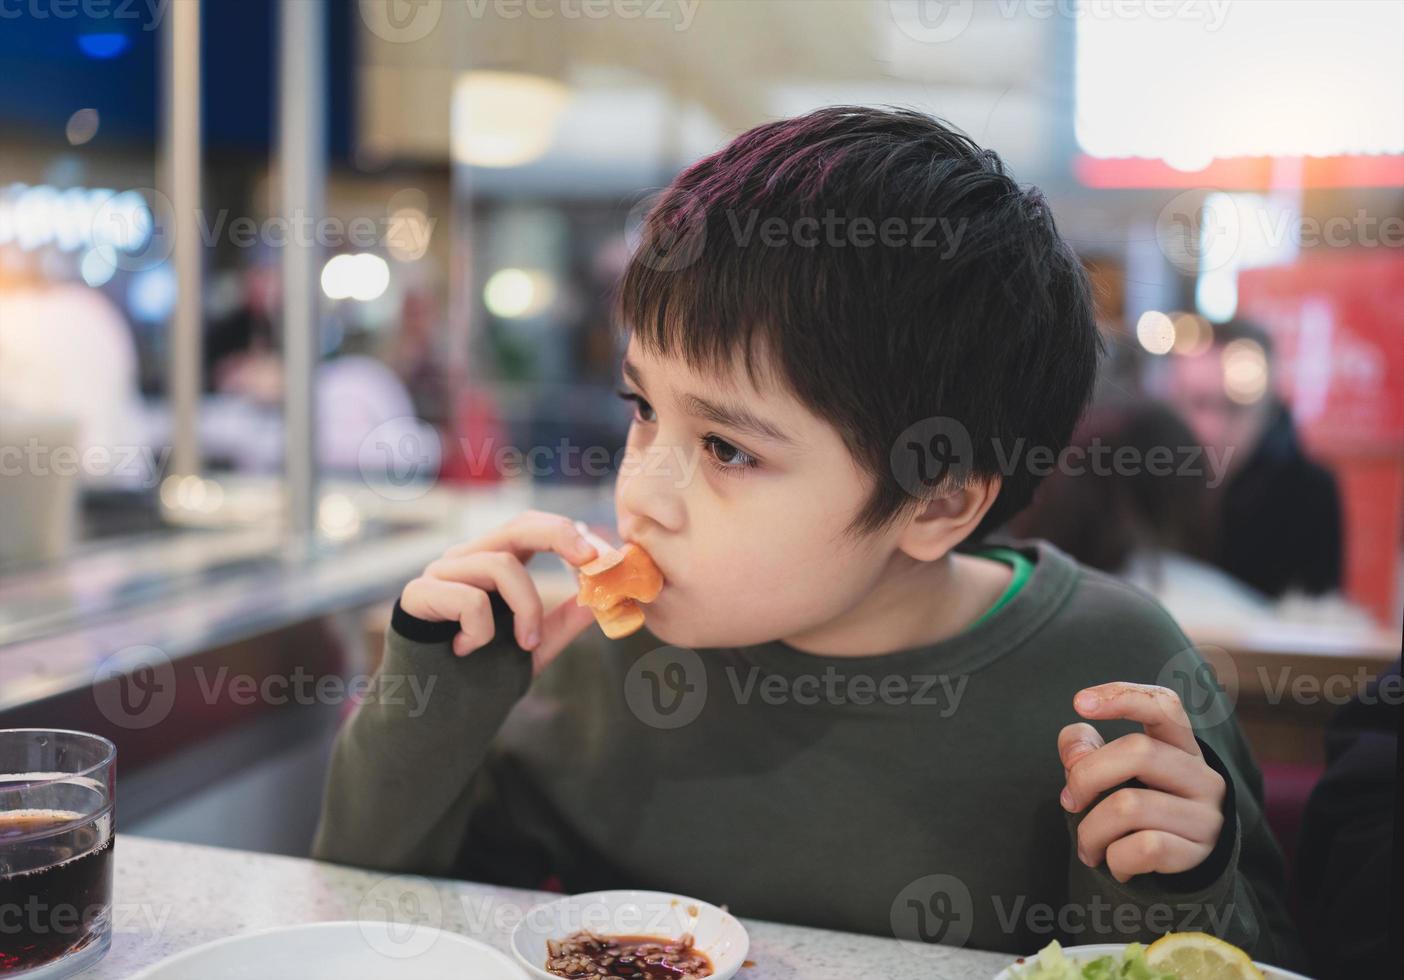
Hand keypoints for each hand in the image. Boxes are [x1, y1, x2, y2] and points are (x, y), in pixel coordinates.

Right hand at [400, 510, 601, 675]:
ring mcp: (439, 575)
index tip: (601, 557)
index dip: (567, 533)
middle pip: (517, 526)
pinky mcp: (417, 596)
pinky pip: (469, 599)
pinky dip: (481, 630)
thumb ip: (561, 623)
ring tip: (525, 645)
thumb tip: (599, 599)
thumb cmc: (478, 677)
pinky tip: (466, 651)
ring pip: (500, 566)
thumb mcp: (532, 648)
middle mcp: (466, 560)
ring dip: (527, 609)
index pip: (530, 527)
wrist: (431, 719)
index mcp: (492, 565)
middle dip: (559, 536)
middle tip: (588, 562)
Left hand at [1057, 682, 1226, 882]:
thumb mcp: (1108, 770)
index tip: (1079, 702)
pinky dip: (1114, 859)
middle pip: (1138, 752)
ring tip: (1087, 846)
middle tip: (1068, 801)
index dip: (1122, 696)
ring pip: (1130, 807)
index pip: (1163, 706)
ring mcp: (1205, 815)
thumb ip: (1083, 749)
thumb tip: (1075, 753)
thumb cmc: (1135, 803)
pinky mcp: (1199, 853)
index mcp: (1180, 745)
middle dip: (1085, 777)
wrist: (1174, 864)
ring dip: (1090, 830)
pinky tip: (1115, 865)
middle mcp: (1202, 775)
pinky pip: (1142, 848)